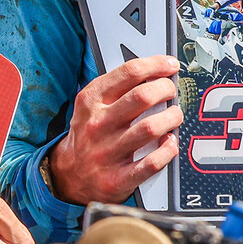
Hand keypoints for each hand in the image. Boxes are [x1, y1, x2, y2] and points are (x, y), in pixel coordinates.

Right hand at [48, 54, 181, 205]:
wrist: (68, 174)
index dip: (156, 65)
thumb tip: (155, 73)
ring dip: (172, 118)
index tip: (170, 65)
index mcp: (91, 101)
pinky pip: (151, 163)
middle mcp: (98, 125)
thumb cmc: (88, 134)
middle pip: (143, 96)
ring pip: (151, 127)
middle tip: (171, 91)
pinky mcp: (117, 178)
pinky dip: (167, 151)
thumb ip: (117, 88)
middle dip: (166, 89)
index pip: (129, 72)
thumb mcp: (91, 105)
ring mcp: (107, 152)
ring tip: (174, 116)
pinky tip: (170, 143)